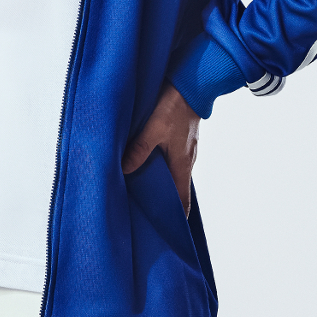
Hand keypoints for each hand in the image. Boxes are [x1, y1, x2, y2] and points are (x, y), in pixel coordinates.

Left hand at [122, 83, 200, 215]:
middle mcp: (186, 161)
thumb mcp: (153, 129)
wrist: (192, 83)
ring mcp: (185, 150)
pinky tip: (147, 166)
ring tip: (142, 193)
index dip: (176, 218)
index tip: (169, 233)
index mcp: (181, 165)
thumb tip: (123, 170)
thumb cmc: (175, 105)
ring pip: (172, 174)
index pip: (181, 200)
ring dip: (160, 184)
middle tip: (147, 215)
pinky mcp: (181, 140)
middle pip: (176, 190)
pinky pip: (171, 160)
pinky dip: (161, 167)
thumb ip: (138, 150)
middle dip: (163, 203)